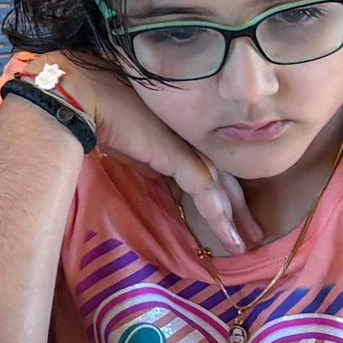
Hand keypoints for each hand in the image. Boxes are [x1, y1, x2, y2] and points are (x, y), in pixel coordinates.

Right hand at [51, 55, 249, 252]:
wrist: (90, 98)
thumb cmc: (104, 116)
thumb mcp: (134, 147)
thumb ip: (152, 163)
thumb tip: (160, 176)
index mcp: (185, 135)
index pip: (213, 166)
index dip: (226, 192)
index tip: (236, 216)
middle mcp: (194, 139)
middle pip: (226, 178)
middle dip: (240, 209)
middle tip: (253, 234)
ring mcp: (191, 147)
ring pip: (223, 188)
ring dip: (235, 219)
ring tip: (245, 245)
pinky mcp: (183, 159)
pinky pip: (208, 195)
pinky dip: (221, 219)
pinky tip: (231, 239)